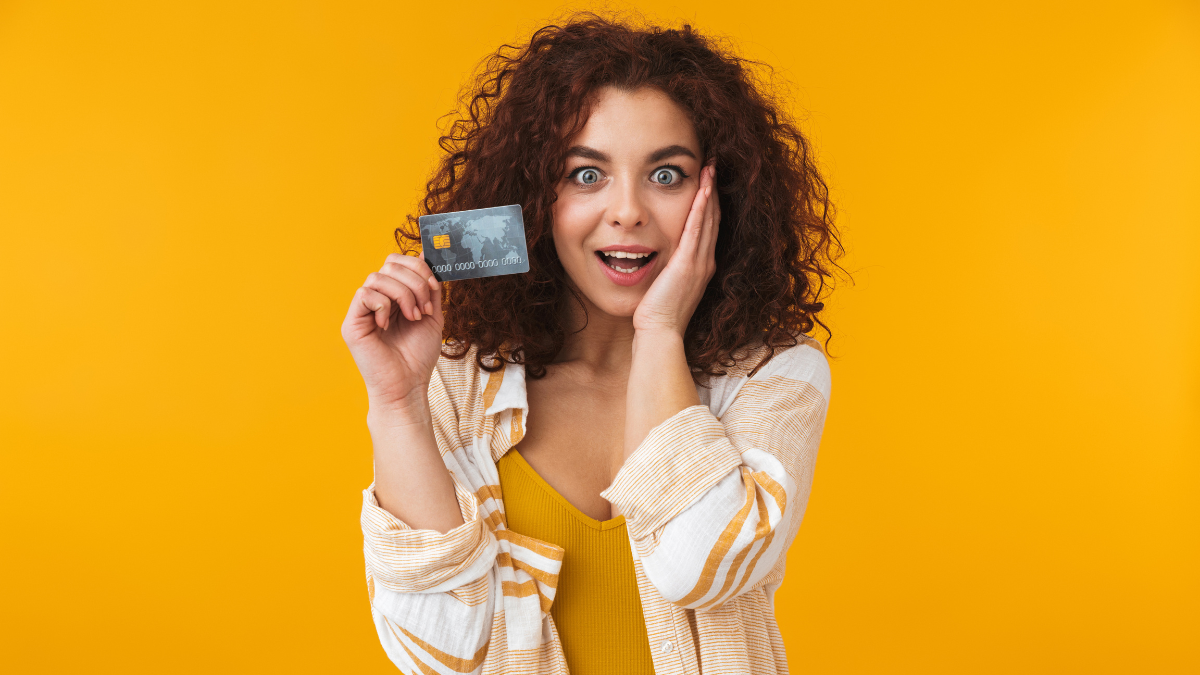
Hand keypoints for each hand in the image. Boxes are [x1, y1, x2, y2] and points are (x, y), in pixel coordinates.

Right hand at [340, 253, 443, 410]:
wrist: (408, 386)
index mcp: (393, 296)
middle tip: (424, 309)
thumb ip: (430, 288)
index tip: (434, 288)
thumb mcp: (432, 315)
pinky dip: (383, 305)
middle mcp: (376, 299)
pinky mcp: (352, 323)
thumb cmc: (418, 356)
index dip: (418, 267)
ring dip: (403, 295)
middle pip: (389, 264)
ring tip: (413, 318)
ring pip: (377, 277)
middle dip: (415, 282)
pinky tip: (388, 325)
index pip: (398, 262)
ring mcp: (362, 311)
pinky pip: (364, 295)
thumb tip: (427, 256)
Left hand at [633, 163, 719, 335]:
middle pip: (713, 218)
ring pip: (708, 219)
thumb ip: (668, 270)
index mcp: (701, 267)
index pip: (708, 228)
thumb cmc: (657, 316)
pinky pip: (696, 229)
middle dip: (713, 190)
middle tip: (713, 165)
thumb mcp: (666, 287)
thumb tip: (657, 259)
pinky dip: (701, 207)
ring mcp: (699, 262)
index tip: (708, 182)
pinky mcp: (688, 264)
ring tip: (710, 168)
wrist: (660, 333)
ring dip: (709, 191)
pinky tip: (703, 188)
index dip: (709, 203)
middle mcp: (705, 261)